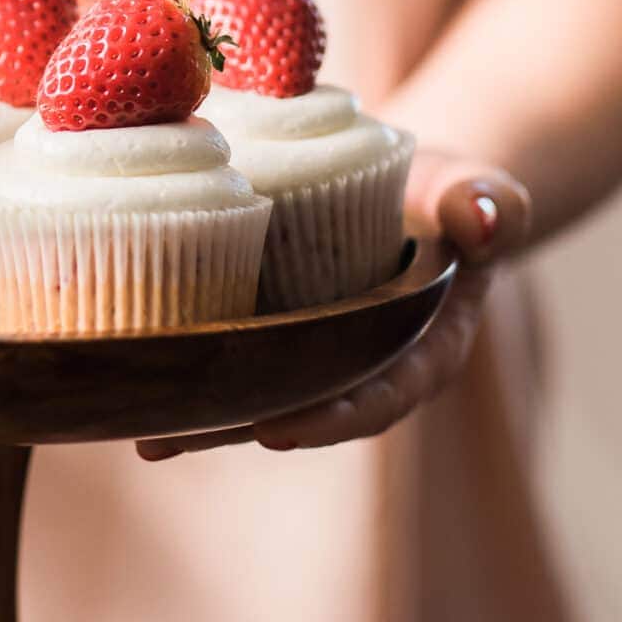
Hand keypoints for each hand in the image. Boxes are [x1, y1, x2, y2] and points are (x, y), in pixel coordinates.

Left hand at [136, 151, 530, 460]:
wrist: (414, 183)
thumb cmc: (450, 189)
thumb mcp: (476, 186)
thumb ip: (490, 201)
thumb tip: (487, 220)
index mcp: (423, 350)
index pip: (380, 395)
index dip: (330, 416)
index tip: (276, 428)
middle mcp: (365, 367)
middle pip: (303, 409)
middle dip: (234, 428)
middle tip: (168, 438)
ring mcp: (319, 356)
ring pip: (259, 395)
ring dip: (199, 418)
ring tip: (136, 431)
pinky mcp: (279, 334)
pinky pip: (237, 361)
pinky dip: (190, 372)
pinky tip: (130, 383)